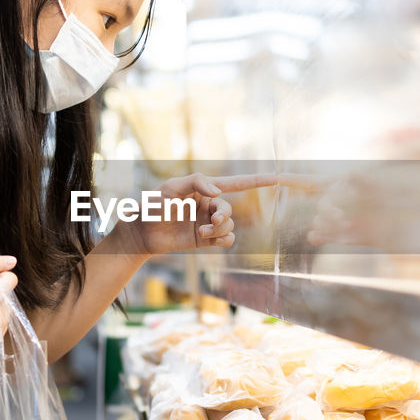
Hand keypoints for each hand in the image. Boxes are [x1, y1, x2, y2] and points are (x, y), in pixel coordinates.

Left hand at [115, 173, 279, 256]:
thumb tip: (219, 193)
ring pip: (228, 226)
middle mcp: (209, 205)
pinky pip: (226, 240)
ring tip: (200, 232)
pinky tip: (209, 241)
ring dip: (218, 230)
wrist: (141, 232)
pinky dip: (223, 241)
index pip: (236, 183)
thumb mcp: (171, 187)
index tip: (278, 178)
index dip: (258, 181)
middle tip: (211, 221)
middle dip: (224, 215)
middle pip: (229, 209)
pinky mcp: (204, 240)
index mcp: (204, 189)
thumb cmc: (152, 205)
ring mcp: (207, 222)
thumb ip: (196, 182)